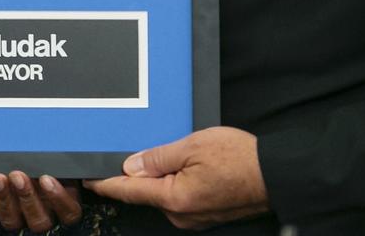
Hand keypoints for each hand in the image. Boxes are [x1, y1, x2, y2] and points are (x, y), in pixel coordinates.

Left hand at [0, 171, 81, 232]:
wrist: (33, 160)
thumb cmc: (53, 163)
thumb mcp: (61, 163)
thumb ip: (62, 163)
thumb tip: (74, 164)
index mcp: (64, 205)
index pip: (69, 212)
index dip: (58, 198)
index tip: (46, 179)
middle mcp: (45, 215)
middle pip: (39, 220)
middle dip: (27, 198)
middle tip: (18, 176)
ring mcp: (22, 216)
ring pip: (13, 221)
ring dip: (4, 199)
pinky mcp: (4, 208)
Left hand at [84, 126, 269, 229]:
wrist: (276, 174)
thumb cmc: (240, 159)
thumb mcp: (192, 146)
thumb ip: (157, 157)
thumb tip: (131, 165)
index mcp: (174, 198)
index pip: (128, 191)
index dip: (105, 183)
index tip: (88, 178)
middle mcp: (181, 214)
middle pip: (144, 192)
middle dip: (136, 173)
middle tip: (133, 150)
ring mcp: (194, 217)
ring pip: (163, 194)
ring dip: (159, 176)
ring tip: (170, 154)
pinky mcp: (205, 214)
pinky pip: (179, 196)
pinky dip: (174, 181)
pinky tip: (183, 166)